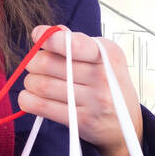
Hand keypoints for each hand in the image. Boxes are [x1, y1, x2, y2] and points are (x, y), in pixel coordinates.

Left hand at [18, 25, 143, 155]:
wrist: (126, 123)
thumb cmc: (111, 84)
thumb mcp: (105, 57)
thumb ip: (78, 42)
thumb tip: (48, 32)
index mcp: (108, 54)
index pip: (72, 44)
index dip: (48, 38)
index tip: (37, 36)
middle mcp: (102, 76)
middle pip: (48, 64)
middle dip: (33, 61)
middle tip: (35, 63)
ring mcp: (93, 101)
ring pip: (42, 85)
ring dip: (30, 81)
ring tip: (35, 81)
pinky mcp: (81, 120)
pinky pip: (42, 107)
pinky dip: (28, 99)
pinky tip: (31, 96)